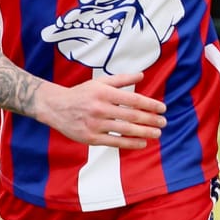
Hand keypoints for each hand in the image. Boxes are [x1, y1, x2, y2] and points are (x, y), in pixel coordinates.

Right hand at [39, 72, 166, 148]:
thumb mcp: (100, 82)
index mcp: (104, 93)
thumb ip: (121, 79)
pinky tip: (142, 142)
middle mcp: (100, 108)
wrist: (55, 107)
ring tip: (157, 133)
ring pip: (126, 130)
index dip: (150, 104)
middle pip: (132, 115)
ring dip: (144, 132)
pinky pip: (115, 142)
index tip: (162, 108)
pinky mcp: (91, 138)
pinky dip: (131, 143)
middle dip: (151, 119)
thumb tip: (142, 75)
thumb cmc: (81, 94)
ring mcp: (96, 124)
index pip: (133, 99)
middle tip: (163, 122)